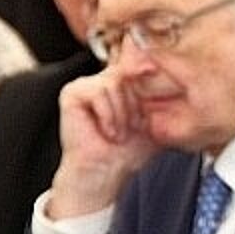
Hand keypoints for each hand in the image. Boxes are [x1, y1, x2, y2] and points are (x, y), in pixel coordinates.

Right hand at [47, 70, 159, 218]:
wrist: (107, 171)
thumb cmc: (129, 151)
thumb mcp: (154, 120)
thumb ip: (161, 97)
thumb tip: (162, 72)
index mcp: (121, 85)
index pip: (133, 62)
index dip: (142, 64)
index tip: (152, 69)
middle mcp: (102, 81)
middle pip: (126, 72)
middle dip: (135, 104)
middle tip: (132, 129)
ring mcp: (85, 85)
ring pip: (114, 83)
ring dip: (122, 114)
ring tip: (119, 134)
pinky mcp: (72, 93)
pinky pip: (99, 92)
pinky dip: (108, 115)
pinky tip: (107, 132)